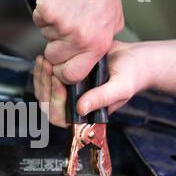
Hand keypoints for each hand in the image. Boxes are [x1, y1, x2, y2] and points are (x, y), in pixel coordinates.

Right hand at [33, 0, 123, 83]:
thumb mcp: (113, 20)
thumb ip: (100, 43)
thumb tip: (89, 59)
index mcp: (98, 44)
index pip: (73, 75)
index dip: (63, 73)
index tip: (60, 67)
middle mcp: (81, 39)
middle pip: (53, 59)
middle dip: (54, 47)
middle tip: (64, 29)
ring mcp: (63, 26)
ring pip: (44, 39)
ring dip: (50, 27)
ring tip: (66, 10)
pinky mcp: (48, 13)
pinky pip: (38, 21)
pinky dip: (44, 13)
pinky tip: (58, 3)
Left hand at [33, 41, 152, 126]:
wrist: (134, 58)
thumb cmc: (132, 75)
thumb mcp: (120, 87)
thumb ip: (102, 98)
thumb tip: (81, 108)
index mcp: (86, 115)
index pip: (60, 117)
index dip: (55, 100)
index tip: (58, 79)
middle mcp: (75, 107)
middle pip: (47, 105)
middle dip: (44, 85)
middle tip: (47, 65)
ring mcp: (68, 94)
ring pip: (44, 92)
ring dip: (41, 77)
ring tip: (44, 60)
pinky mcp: (65, 81)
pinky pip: (46, 81)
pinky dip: (42, 71)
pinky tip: (44, 58)